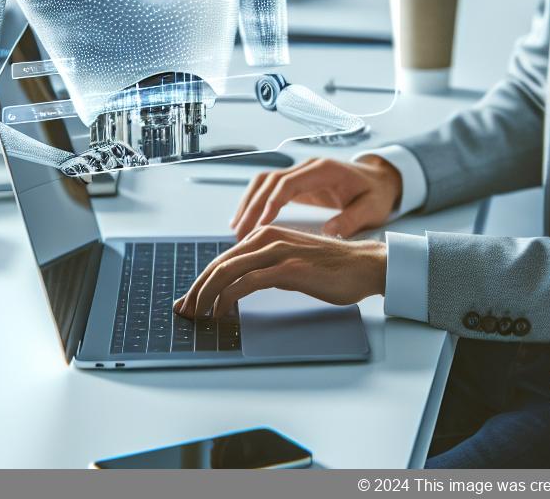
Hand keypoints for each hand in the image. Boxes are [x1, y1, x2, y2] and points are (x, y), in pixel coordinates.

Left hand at [173, 224, 386, 316]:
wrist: (364, 265)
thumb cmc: (331, 268)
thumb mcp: (292, 260)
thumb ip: (267, 266)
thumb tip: (238, 286)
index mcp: (267, 234)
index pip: (223, 258)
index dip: (201, 281)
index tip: (190, 300)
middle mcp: (268, 238)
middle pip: (219, 264)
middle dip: (196, 290)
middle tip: (185, 311)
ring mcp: (278, 252)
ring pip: (227, 271)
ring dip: (206, 296)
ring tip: (198, 316)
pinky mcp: (288, 269)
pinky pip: (247, 283)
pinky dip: (228, 298)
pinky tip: (223, 312)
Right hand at [230, 154, 401, 238]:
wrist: (381, 180)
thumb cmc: (376, 193)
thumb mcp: (372, 208)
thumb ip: (352, 219)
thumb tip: (328, 232)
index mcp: (325, 170)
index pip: (289, 182)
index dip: (271, 202)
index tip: (260, 225)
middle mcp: (308, 167)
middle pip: (270, 181)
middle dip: (252, 206)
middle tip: (240, 233)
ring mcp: (301, 173)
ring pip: (265, 182)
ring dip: (248, 203)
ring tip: (237, 229)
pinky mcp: (298, 183)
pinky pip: (270, 188)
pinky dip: (255, 201)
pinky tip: (245, 220)